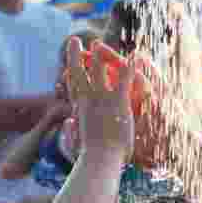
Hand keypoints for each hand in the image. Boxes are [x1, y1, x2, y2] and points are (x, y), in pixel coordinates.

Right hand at [66, 38, 134, 164]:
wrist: (99, 161)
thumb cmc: (90, 158)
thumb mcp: (77, 143)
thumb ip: (72, 131)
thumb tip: (69, 121)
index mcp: (80, 111)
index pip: (73, 87)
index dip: (70, 74)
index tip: (67, 66)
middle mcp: (88, 101)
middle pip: (78, 72)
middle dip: (75, 55)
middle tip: (73, 41)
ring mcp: (102, 100)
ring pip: (97, 70)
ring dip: (98, 55)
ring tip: (97, 43)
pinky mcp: (118, 103)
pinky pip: (124, 80)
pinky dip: (129, 67)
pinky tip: (133, 57)